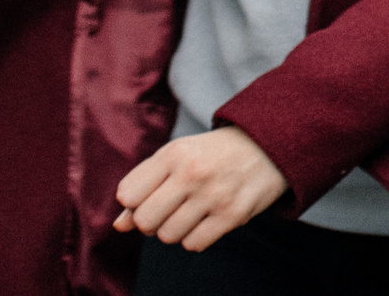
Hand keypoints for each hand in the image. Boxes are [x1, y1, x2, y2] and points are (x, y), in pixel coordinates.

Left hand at [113, 126, 288, 252]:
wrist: (269, 145)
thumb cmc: (213, 153)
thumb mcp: (177, 156)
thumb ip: (144, 185)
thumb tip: (119, 225)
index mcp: (174, 153)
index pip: (127, 195)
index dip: (134, 201)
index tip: (152, 194)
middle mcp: (192, 172)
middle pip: (145, 221)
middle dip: (152, 221)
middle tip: (170, 207)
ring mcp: (214, 194)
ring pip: (168, 236)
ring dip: (175, 229)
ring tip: (192, 211)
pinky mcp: (233, 215)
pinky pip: (193, 244)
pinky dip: (196, 237)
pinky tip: (208, 218)